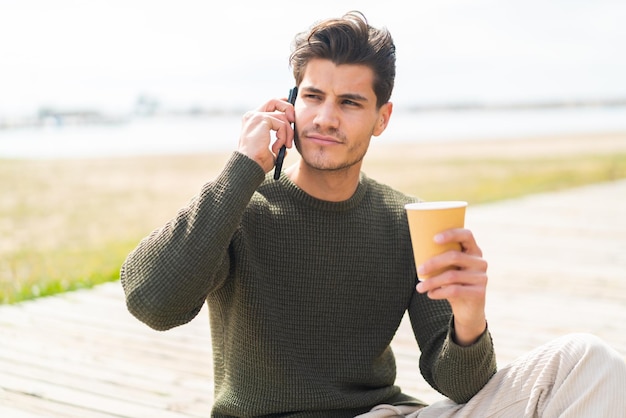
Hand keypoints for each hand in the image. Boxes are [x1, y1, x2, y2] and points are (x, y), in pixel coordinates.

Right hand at [238, 98, 295, 172]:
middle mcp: (252, 116)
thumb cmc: (258, 162)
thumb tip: (288, 140)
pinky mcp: (261, 119)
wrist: (249, 166)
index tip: (291, 113)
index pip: (269, 105)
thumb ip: (278, 141)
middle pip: (274, 101)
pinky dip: (283, 137)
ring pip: (282, 117)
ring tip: (284, 146)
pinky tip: (275, 148)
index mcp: (252, 121)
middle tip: (294, 122)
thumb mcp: (270, 149)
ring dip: (288, 133)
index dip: (282, 105)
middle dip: (288, 109)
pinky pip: (281, 125)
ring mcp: (256, 116)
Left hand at [416, 228, 487, 345]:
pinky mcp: (479, 293)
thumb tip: (418, 249)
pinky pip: (454, 290)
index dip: (451, 234)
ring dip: (432, 282)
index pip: (466, 235)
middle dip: (433, 263)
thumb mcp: (449, 269)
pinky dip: (438, 292)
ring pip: (451, 276)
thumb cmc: (453, 283)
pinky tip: (430, 294)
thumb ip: (441, 258)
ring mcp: (482, 277)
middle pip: (454, 256)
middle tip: (419, 270)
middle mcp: (480, 262)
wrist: (468, 309)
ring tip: (419, 287)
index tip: (434, 239)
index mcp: (473, 250)